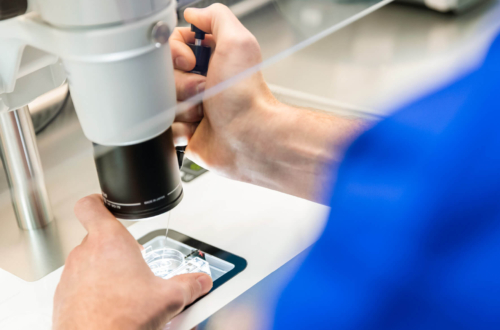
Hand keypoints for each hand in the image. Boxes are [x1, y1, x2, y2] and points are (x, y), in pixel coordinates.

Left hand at [53, 195, 212, 329]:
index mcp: (110, 241)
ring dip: (104, 269)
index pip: (90, 206)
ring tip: (124, 290)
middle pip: (98, 237)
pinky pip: (78, 283)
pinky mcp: (63, 295)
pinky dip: (92, 289)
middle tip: (133, 265)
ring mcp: (71, 275)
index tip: (105, 205)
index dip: (97, 201)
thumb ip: (189, 284)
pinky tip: (110, 304)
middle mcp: (86, 253)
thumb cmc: (123, 318)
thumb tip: (201, 282)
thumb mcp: (169, 297)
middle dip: (116, 249)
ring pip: (88, 261)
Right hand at [170, 4, 275, 180]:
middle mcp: (201, 82)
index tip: (191, 61)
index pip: (173, 45)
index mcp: (211, 59)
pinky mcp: (186, 132)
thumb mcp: (238, 42)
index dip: (176, 52)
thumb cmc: (246, 96)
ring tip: (204, 112)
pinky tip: (197, 128)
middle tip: (204, 90)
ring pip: (161, 101)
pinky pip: (163, 127)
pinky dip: (178, 129)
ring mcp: (192, 108)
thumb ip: (217, 17)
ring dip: (181, 107)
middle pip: (164, 74)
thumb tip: (194, 13)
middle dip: (181, 83)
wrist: (249, 137)